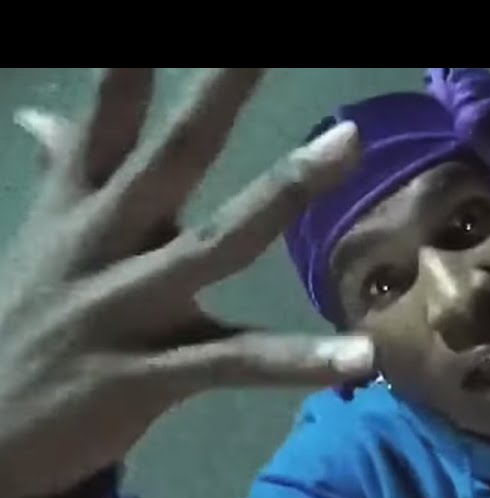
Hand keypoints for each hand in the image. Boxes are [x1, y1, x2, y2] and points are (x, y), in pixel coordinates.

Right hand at [0, 68, 371, 497]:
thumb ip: (60, 173)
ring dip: (285, 192)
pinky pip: (235, 362)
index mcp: (78, 207)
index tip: (154, 19)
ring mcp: (126, 306)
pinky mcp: (147, 375)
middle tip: (266, 46)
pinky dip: (300, 361)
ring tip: (348, 143)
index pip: (109, 115)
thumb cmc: (24, 327)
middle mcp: (101, 242)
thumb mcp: (40, 242)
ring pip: (217, 241)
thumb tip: (41, 113)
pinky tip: (361, 358)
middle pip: (170, 152)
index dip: (133, 63)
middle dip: (219, 94)